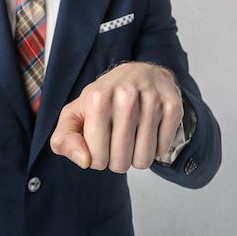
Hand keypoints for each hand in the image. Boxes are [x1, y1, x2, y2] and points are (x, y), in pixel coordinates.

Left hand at [50, 62, 182, 172]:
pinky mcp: (173, 105)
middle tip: (116, 139)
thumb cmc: (102, 99)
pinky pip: (162, 149)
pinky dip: (155, 147)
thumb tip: (84, 161)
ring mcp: (152, 99)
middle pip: (121, 162)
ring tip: (132, 135)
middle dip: (117, 159)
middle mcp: (125, 96)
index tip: (99, 141)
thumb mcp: (73, 115)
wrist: (138, 73)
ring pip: (144, 159)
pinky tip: (148, 129)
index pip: (96, 158)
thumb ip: (63, 140)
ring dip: (136, 155)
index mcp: (97, 98)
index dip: (96, 158)